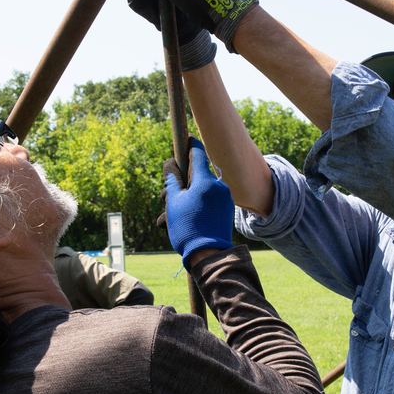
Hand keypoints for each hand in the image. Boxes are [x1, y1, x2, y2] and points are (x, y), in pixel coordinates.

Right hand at [163, 138, 233, 263]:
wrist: (209, 255)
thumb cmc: (188, 227)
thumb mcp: (174, 202)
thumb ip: (172, 179)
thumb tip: (171, 163)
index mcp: (206, 180)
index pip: (197, 153)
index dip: (189, 145)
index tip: (185, 139)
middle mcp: (219, 185)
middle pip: (198, 174)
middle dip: (182, 182)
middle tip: (166, 195)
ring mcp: (225, 198)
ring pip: (202, 189)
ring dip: (187, 197)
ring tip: (170, 215)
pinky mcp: (227, 209)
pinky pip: (209, 200)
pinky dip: (197, 205)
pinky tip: (184, 219)